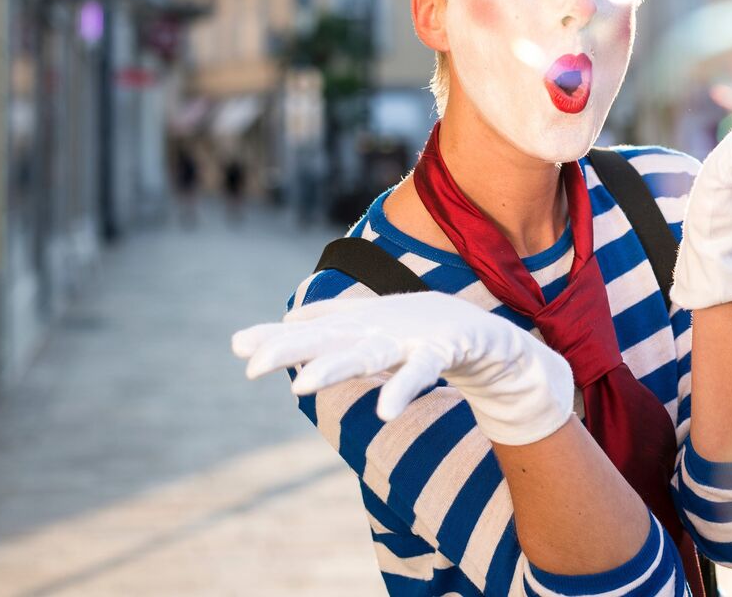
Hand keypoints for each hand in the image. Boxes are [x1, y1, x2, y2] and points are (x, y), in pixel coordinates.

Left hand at [231, 291, 574, 444]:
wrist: (493, 341)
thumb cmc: (427, 334)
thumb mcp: (373, 332)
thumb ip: (328, 326)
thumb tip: (284, 319)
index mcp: (365, 329)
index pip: (314, 334)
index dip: (278, 340)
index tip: (238, 348)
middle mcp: (383, 330)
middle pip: (331, 340)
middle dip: (293, 349)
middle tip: (253, 364)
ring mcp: (414, 338)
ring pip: (370, 353)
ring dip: (338, 366)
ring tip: (304, 385)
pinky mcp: (446, 348)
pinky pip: (422, 371)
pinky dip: (404, 387)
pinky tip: (385, 412)